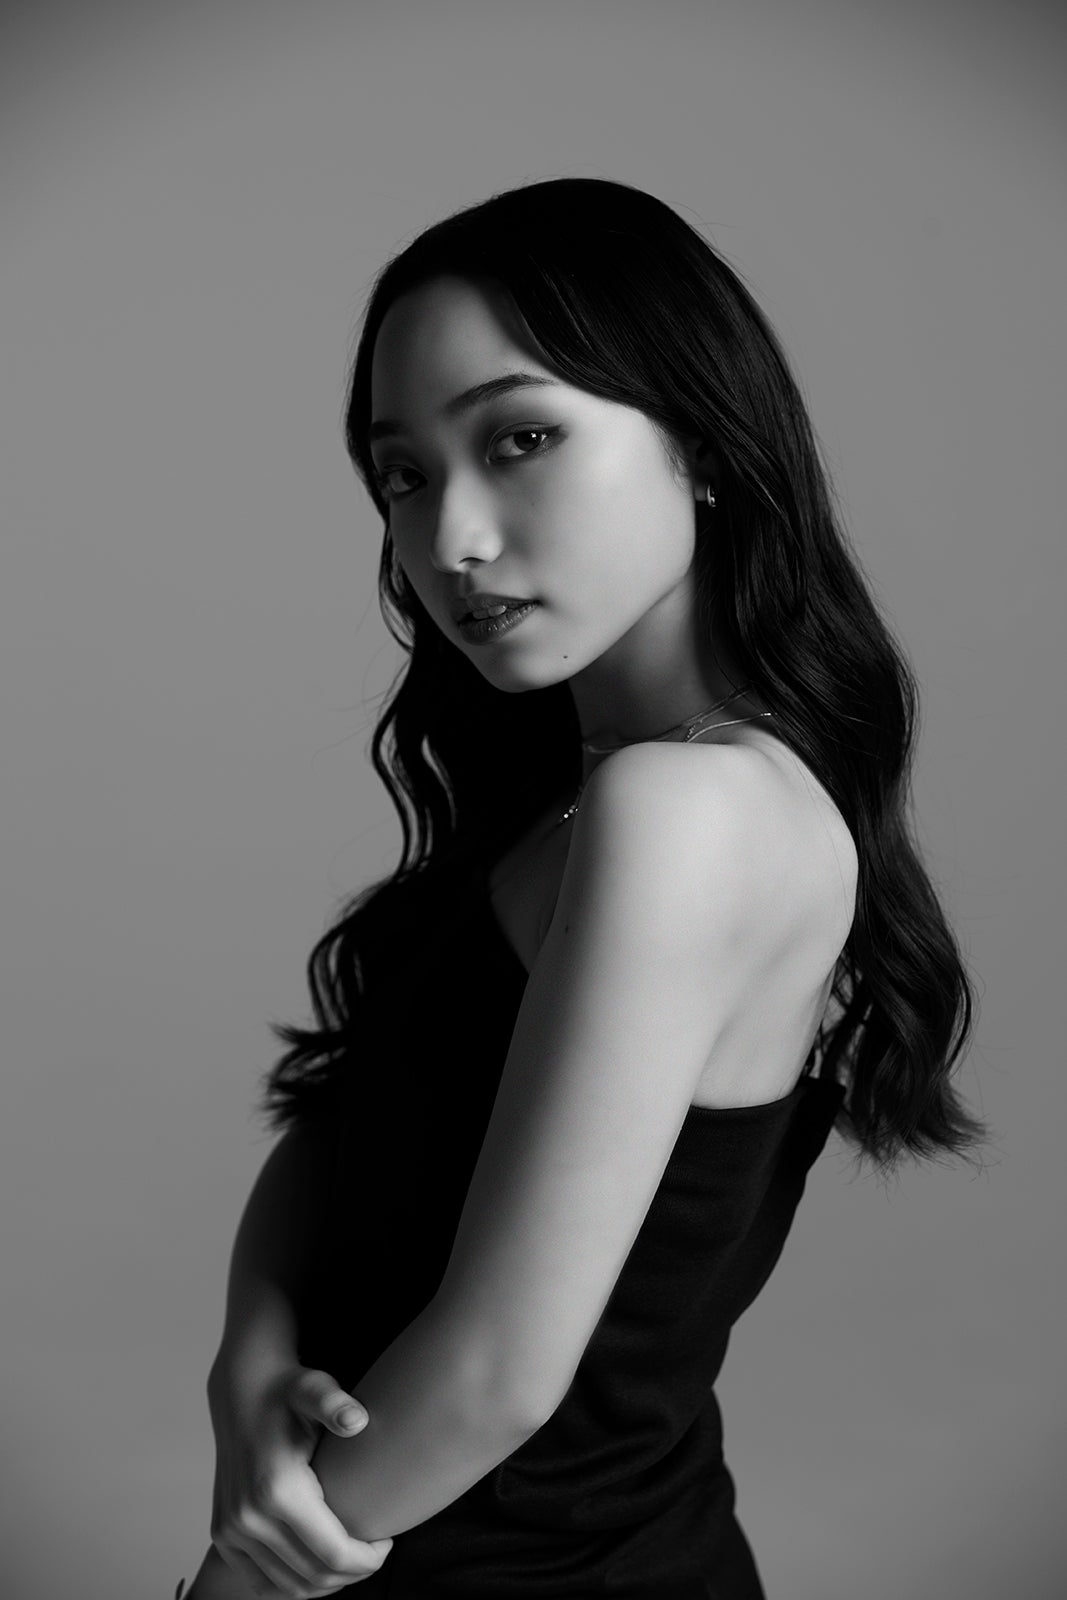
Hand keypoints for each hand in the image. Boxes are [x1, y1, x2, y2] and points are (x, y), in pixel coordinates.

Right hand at [205, 1361, 392, 1597]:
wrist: (241, 1388)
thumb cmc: (287, 1389)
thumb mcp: (314, 1387)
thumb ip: (334, 1403)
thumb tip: (358, 1420)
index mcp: (276, 1489)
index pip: (333, 1553)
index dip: (367, 1559)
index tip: (388, 1542)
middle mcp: (248, 1517)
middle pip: (314, 1576)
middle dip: (353, 1573)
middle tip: (375, 1552)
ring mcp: (231, 1530)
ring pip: (288, 1586)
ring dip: (326, 1583)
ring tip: (352, 1559)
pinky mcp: (223, 1535)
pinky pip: (261, 1583)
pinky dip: (293, 1585)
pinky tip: (319, 1567)